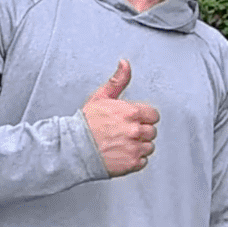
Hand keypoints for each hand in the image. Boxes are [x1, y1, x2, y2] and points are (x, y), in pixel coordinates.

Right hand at [80, 59, 158, 175]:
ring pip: (149, 147)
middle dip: (140, 132)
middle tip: (123, 133)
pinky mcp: (132, 163)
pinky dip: (134, 160)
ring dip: (138, 146)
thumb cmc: (85, 124)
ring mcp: (134, 147)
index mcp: (131, 112)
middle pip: (151, 131)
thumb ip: (118, 80)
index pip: (153, 115)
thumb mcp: (101, 97)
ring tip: (121, 144)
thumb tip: (125, 64)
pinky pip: (143, 161)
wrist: (73, 148)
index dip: (143, 117)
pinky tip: (121, 154)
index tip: (132, 121)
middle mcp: (135, 130)